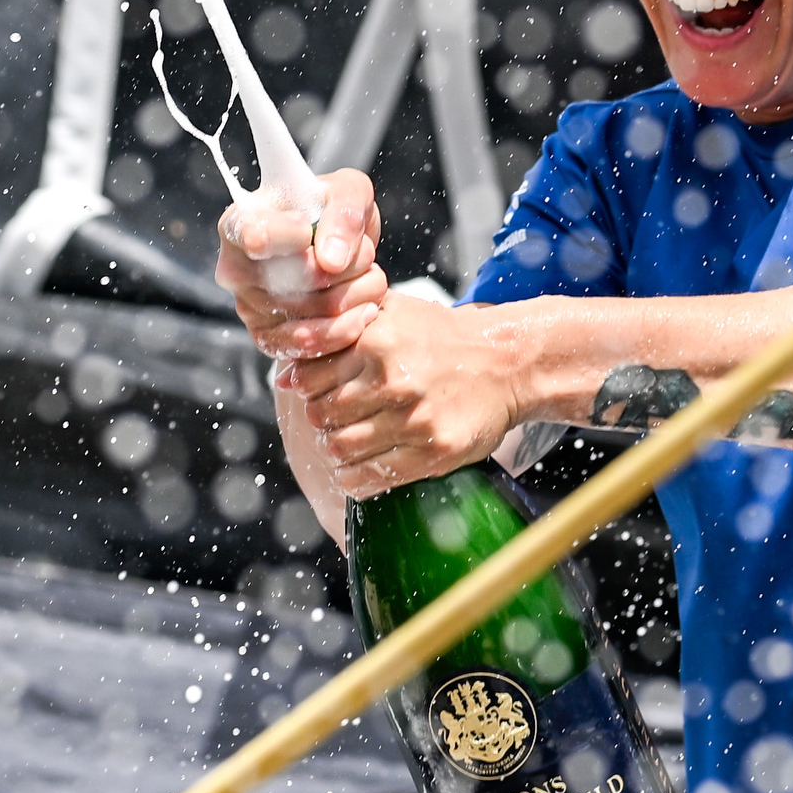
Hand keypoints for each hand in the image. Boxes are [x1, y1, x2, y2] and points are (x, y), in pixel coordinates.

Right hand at [219, 167, 390, 361]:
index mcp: (240, 224)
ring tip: (368, 277)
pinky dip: (348, 329)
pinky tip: (365, 310)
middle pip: (297, 279)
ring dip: (357, 295)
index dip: (292, 237)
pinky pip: (311, 345)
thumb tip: (331, 260)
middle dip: (347, 266)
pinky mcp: (270, 340)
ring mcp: (250, 309)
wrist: (337, 250)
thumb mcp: (348, 191)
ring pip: (313, 313)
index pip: (255, 236)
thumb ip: (343, 213)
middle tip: (364, 252)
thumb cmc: (332, 212)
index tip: (312, 228)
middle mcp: (235, 270)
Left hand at [285, 291, 529, 496]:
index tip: (322, 392)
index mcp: (376, 342)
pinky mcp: (433, 452)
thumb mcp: (393, 312)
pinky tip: (363, 467)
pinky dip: (356, 479)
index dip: (307, 390)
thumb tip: (285, 375)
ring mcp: (414, 420)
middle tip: (338, 419)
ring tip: (350, 442)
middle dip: (322, 422)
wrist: (507, 362)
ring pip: (341, 450)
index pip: (308, 379)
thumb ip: (340, 331)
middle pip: (321, 417)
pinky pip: (371, 477)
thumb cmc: (443, 337)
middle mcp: (393, 381)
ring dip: (337, 451)